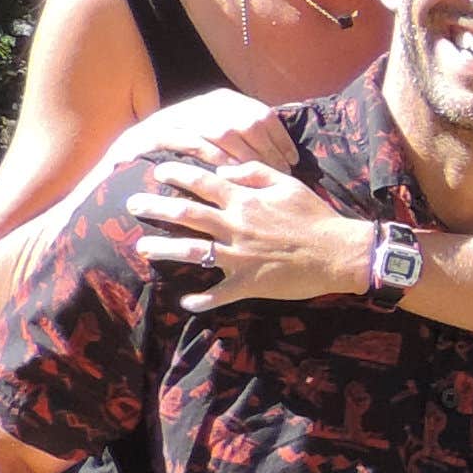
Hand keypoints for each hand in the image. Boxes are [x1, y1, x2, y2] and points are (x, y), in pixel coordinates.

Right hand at [99, 90, 298, 179]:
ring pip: (224, 130)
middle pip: (246, 122)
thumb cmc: (184, 152)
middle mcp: (203, 103)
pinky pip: (195, 142)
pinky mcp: (159, 132)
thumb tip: (285, 155)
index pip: (261, 114)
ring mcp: (181, 115)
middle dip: (267, 150)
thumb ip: (244, 139)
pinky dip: (215, 157)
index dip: (279, 138)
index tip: (292, 161)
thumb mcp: (216, 137)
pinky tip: (229, 175)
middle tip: (281, 174)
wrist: (129, 151)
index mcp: (221, 100)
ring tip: (260, 176)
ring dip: (246, 155)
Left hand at [131, 157, 374, 308]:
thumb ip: (254, 172)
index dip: (177, 174)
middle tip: (132, 204)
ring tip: (142, 246)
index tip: (158, 171)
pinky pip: (219, 294)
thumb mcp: (289, 184)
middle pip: (186, 214)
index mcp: (245, 200)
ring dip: (163, 248)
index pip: (202, 182)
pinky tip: (186, 301)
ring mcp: (239, 256)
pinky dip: (201, 300)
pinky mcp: (249, 282)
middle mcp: (236, 226)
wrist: (341, 253)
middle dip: (155, 207)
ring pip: (192, 251)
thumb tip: (224, 170)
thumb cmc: (316, 216)